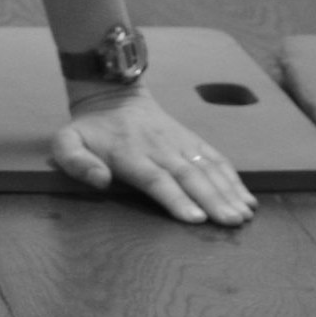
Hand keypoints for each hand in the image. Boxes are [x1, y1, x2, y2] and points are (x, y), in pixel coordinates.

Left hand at [52, 84, 257, 225]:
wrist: (111, 94)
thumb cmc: (90, 130)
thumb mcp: (67, 141)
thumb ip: (75, 161)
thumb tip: (99, 180)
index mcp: (129, 153)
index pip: (155, 178)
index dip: (175, 198)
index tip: (196, 218)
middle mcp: (159, 148)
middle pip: (188, 176)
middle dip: (212, 200)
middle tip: (232, 222)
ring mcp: (178, 142)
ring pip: (206, 167)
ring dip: (228, 192)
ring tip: (244, 215)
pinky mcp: (191, 139)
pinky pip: (215, 157)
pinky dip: (233, 178)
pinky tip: (247, 198)